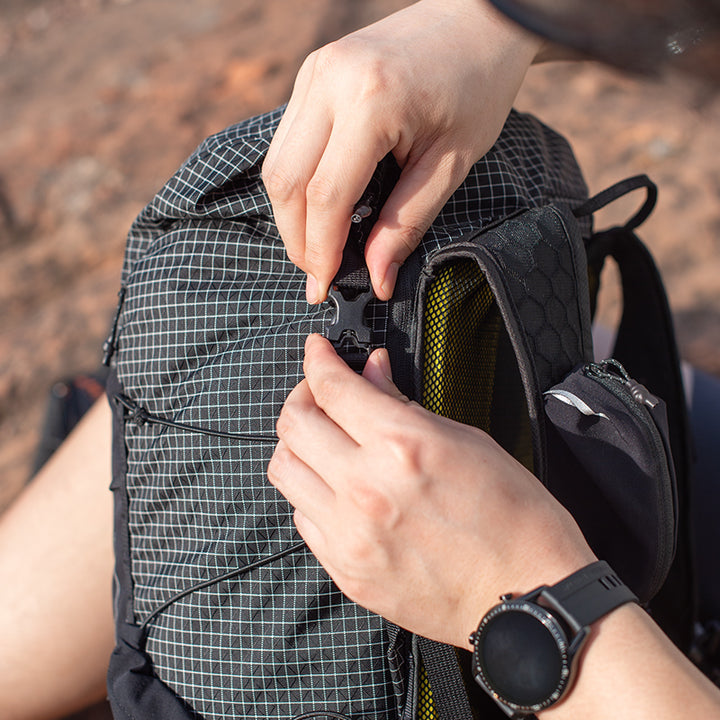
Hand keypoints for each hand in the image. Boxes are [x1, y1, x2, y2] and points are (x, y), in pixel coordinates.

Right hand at [262, 0, 541, 303]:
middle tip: (319, 273)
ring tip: (318, 247)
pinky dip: (297, 183)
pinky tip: (320, 206)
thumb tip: (377, 280)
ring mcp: (315, 71)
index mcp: (372, 101)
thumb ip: (407, 223)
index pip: (325, 196)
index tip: (324, 288)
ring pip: (277, 163)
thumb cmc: (477, 87)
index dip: (320, 251)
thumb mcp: (452, 163)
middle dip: (297, 239)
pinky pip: (287, 141)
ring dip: (290, 214)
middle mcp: (330, 80)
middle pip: (285, 182)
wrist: (478, 20)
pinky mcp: (312, 72)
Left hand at [268, 335, 595, 648]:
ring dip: (298, 444)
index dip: (318, 359)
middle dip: (302, 395)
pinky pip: (300, 517)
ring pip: (284, 470)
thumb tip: (373, 374)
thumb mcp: (467, 442)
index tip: (318, 351)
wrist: (526, 595)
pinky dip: (311, 492)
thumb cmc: (514, 521)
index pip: (332, 387)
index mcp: (402, 446)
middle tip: (320, 393)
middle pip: (293, 424)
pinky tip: (336, 487)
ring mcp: (350, 533)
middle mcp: (366, 488)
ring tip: (323, 440)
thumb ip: (405, 405)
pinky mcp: (345, 569)